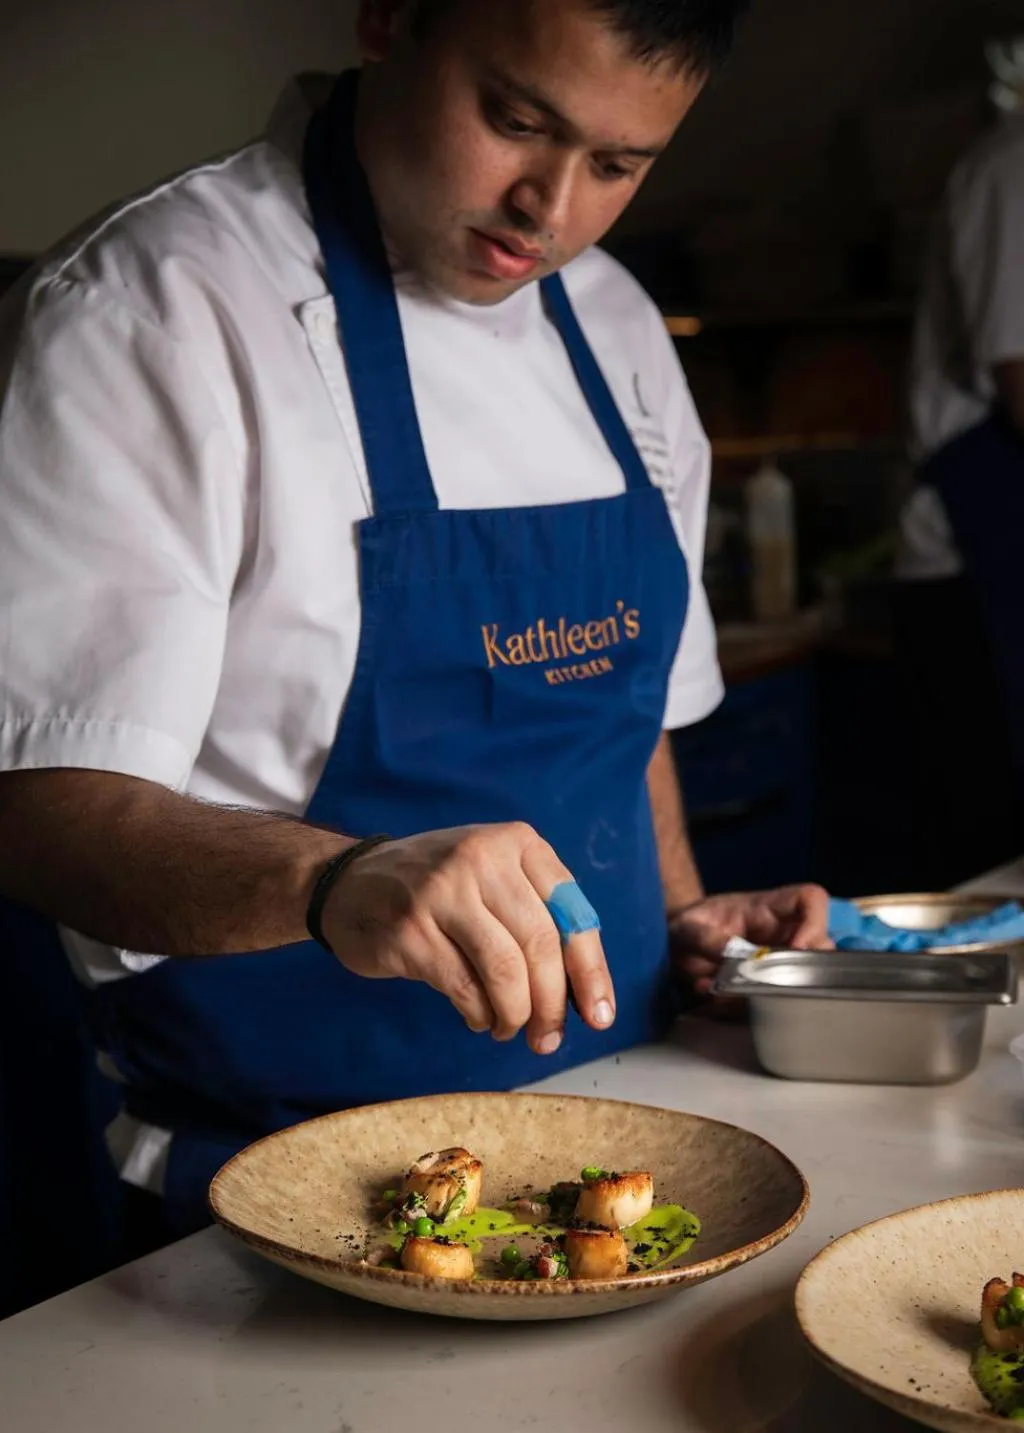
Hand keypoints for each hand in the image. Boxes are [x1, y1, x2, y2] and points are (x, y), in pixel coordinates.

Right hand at [321, 824, 614, 1055]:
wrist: (350, 881)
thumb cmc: (440, 889)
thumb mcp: (494, 877)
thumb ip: (539, 916)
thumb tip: (584, 994)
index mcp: (516, 843)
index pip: (571, 913)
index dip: (591, 970)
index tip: (600, 1015)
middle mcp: (481, 858)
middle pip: (540, 945)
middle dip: (553, 1004)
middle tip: (549, 1038)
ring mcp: (442, 892)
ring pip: (505, 971)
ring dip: (516, 1015)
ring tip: (510, 1028)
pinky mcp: (410, 929)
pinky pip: (464, 987)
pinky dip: (479, 1014)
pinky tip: (477, 1017)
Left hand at [670, 883, 831, 997]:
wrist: (675, 945)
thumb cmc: (687, 925)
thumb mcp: (687, 927)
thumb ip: (705, 937)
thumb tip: (728, 952)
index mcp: (768, 909)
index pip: (810, 899)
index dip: (815, 922)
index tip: (798, 949)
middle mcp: (781, 934)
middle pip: (822, 945)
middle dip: (804, 968)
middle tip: (771, 981)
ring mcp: (777, 960)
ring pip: (804, 978)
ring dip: (771, 992)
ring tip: (729, 992)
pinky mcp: (766, 986)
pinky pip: (774, 1001)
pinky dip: (747, 1007)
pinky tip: (719, 1000)